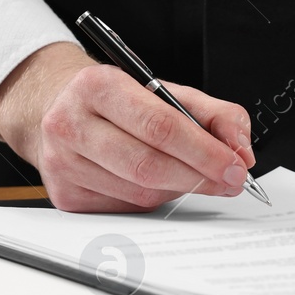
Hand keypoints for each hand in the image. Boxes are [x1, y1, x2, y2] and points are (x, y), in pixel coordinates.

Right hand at [0, 42, 255, 212]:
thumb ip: (213, 113)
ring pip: (138, 192)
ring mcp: (62, 163)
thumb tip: (240, 149)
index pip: (160, 126)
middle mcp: (71, 124)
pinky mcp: (64, 194)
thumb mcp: (163, 90)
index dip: (204, 151)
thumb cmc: (114, 100)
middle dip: (199, 177)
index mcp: (98, 86)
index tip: (235, 165)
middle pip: (148, 165)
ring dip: (176, 189)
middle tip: (229, 181)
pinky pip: (124, 208)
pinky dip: (150, 199)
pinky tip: (154, 182)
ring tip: (190, 175)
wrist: (54, 107)